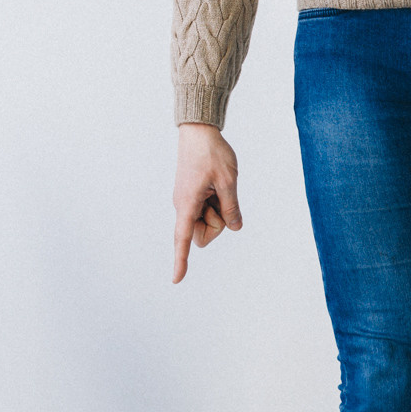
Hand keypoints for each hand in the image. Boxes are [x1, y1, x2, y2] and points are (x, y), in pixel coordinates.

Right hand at [173, 122, 241, 281]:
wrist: (198, 131)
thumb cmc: (211, 154)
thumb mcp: (228, 181)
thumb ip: (231, 208)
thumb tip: (234, 227)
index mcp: (187, 204)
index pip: (183, 238)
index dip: (181, 260)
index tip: (176, 280)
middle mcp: (183, 206)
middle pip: (203, 234)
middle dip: (217, 224)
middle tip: (222, 197)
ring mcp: (188, 201)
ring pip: (207, 221)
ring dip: (218, 210)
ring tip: (219, 185)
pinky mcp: (193, 195)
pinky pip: (207, 209)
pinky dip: (216, 202)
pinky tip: (216, 183)